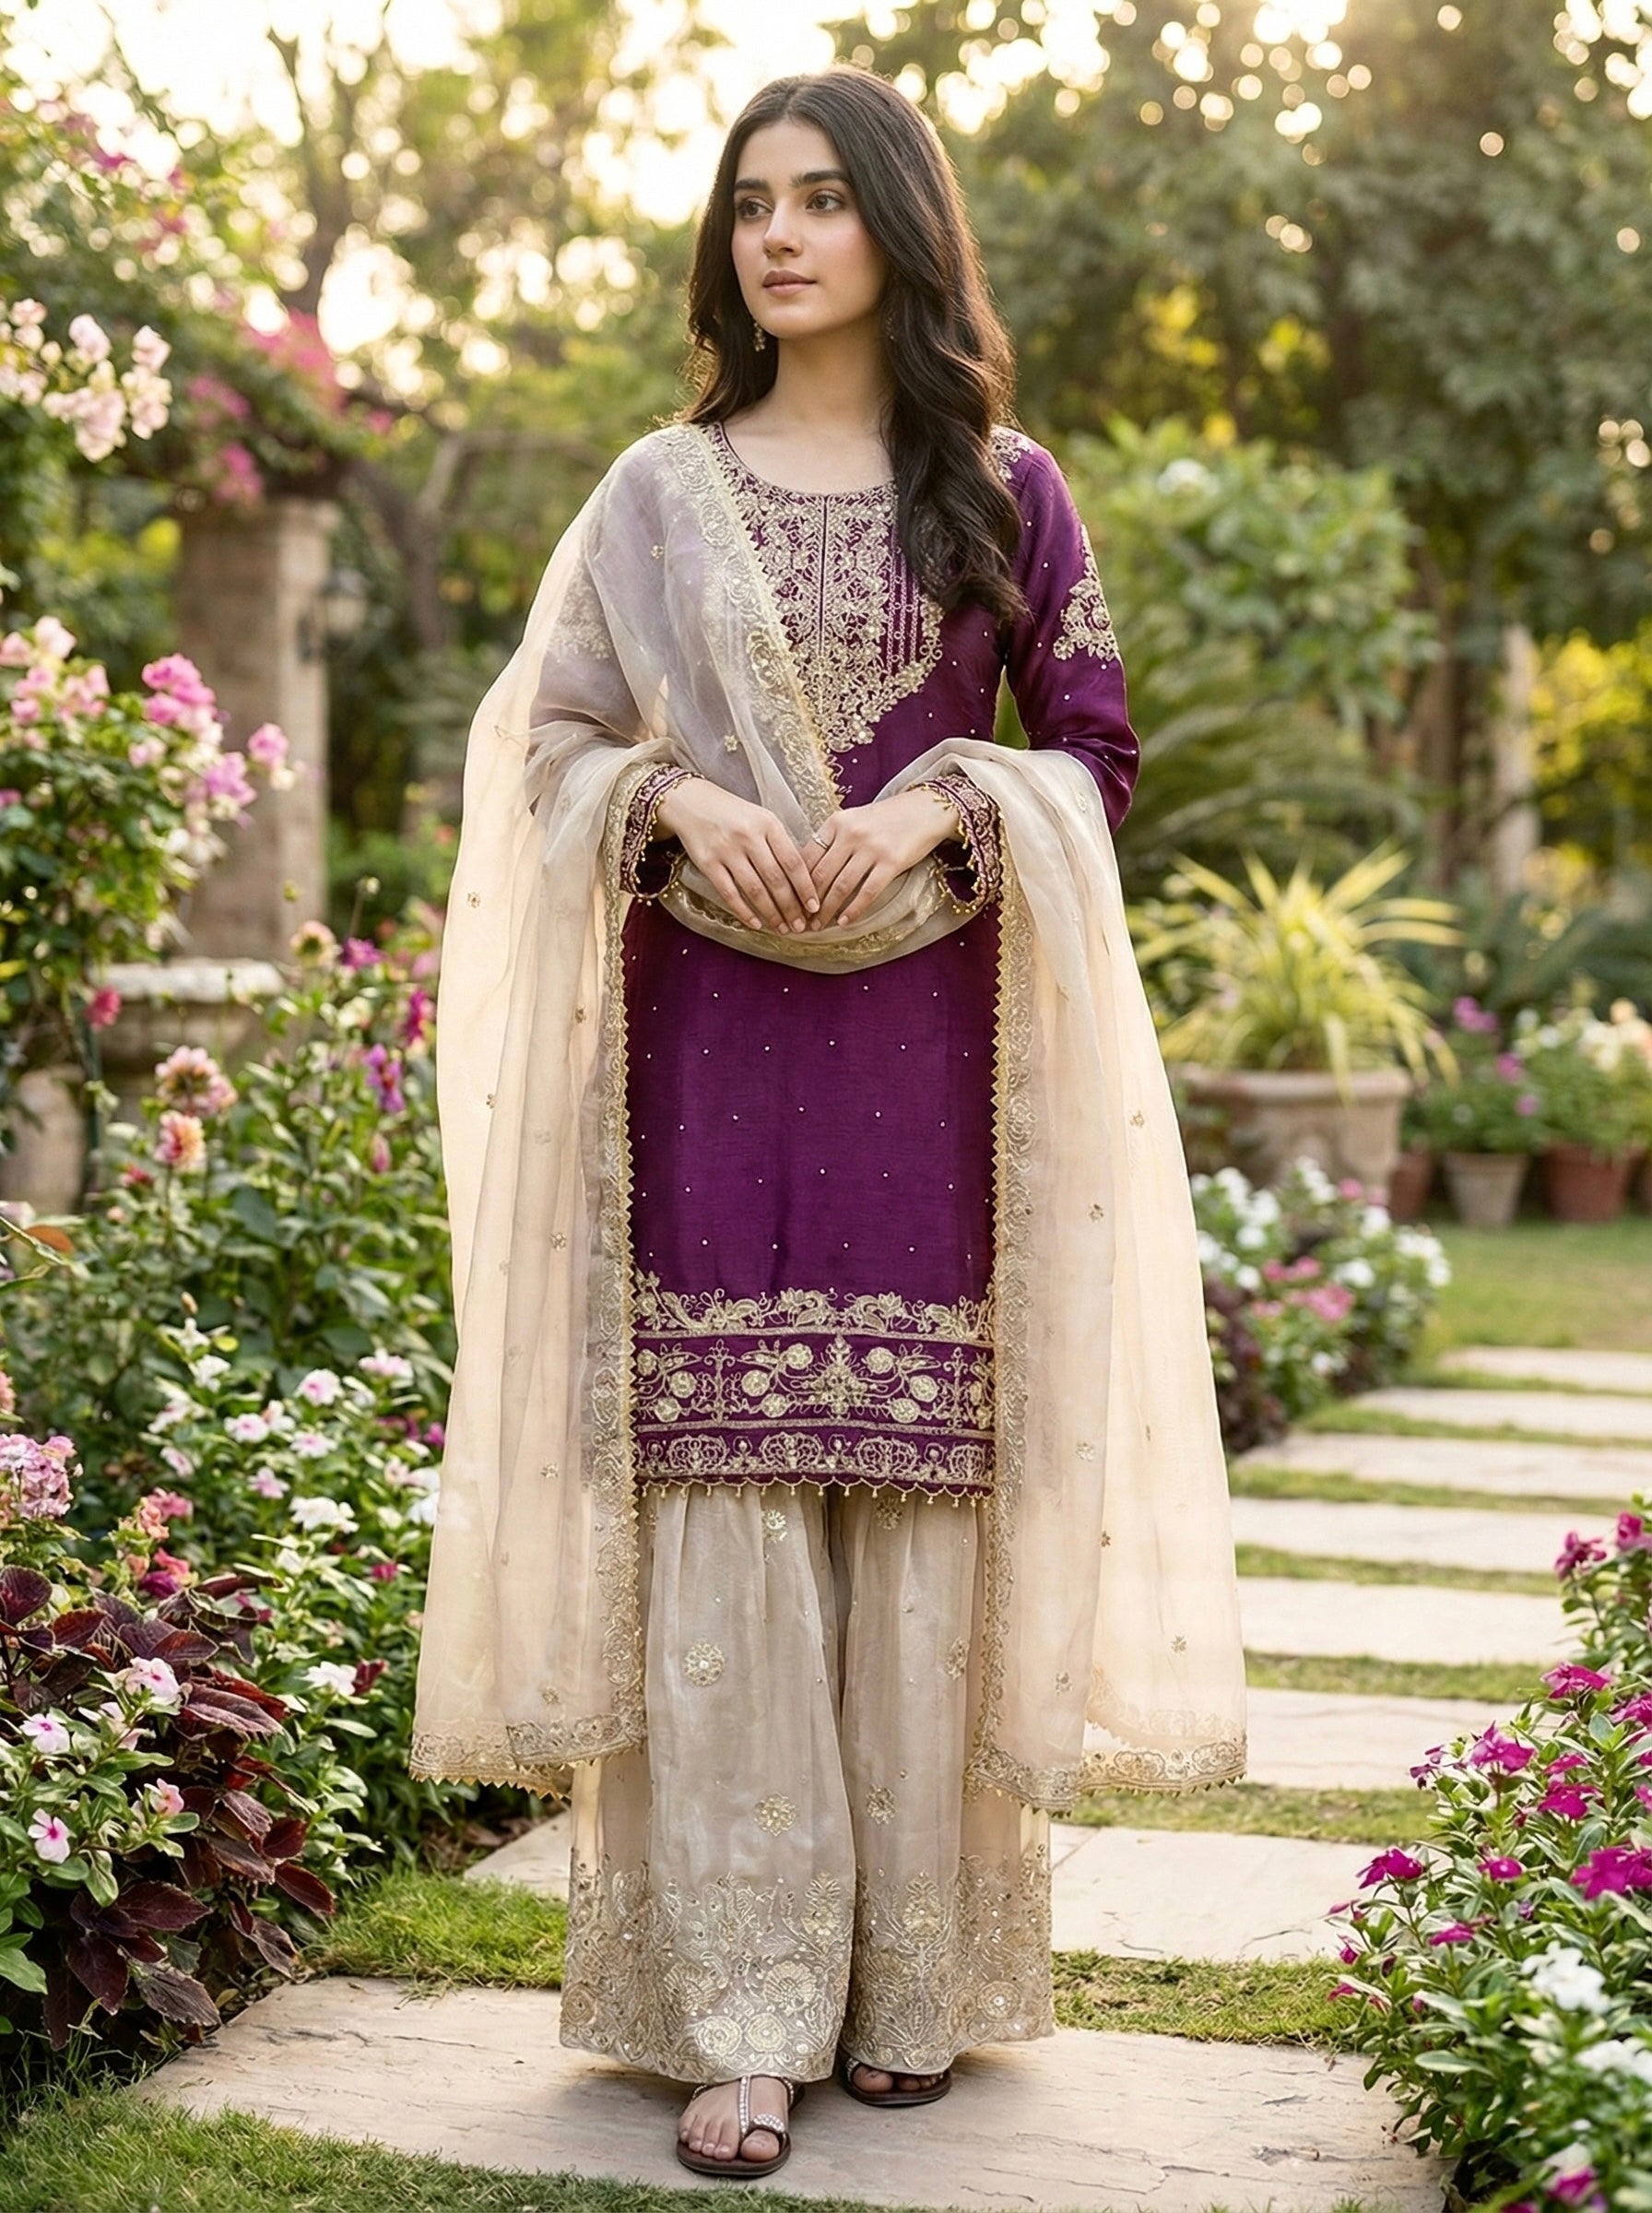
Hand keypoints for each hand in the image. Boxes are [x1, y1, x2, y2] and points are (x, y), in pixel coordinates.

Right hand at [655, 776, 819, 931]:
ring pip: (754, 889)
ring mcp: (726, 850)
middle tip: (800, 926)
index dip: (806, 888)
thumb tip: (801, 880)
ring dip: (771, 913)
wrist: (691, 801)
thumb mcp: (761, 818)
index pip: (793, 861)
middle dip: (790, 907)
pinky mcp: (707, 862)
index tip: (814, 907)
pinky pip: (729, 893)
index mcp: (768, 823)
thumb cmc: (733, 813)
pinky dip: (744, 911)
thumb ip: (779, 844)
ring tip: (782, 928)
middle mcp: (748, 836)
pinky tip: (756, 924)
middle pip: (776, 879)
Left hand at [804, 787, 959, 928]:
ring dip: (827, 910)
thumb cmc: (886, 819)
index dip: (796, 882)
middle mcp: (851, 834)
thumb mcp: (854, 820)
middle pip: (821, 874)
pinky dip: (853, 910)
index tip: (790, 901)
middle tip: (801, 920)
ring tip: (819, 925)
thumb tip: (808, 871)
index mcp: (836, 822)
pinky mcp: (891, 862)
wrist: (925, 810)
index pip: (807, 856)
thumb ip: (833, 840)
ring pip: (841, 886)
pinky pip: (867, 892)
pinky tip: (844, 922)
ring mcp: (871, 848)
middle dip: (807, 902)